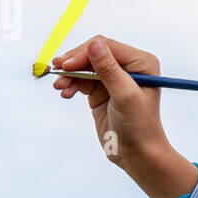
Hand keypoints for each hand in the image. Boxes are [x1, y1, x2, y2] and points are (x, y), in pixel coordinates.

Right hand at [52, 34, 168, 169]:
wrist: (136, 153)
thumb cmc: (139, 126)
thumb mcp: (124, 95)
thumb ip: (109, 70)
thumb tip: (94, 44)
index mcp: (141, 62)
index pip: (108, 47)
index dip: (85, 53)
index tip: (66, 65)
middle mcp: (129, 66)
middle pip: (94, 54)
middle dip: (74, 63)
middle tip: (56, 71)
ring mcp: (114, 78)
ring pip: (85, 67)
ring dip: (70, 75)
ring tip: (59, 87)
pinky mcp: (102, 90)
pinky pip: (82, 80)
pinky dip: (72, 84)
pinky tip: (65, 93)